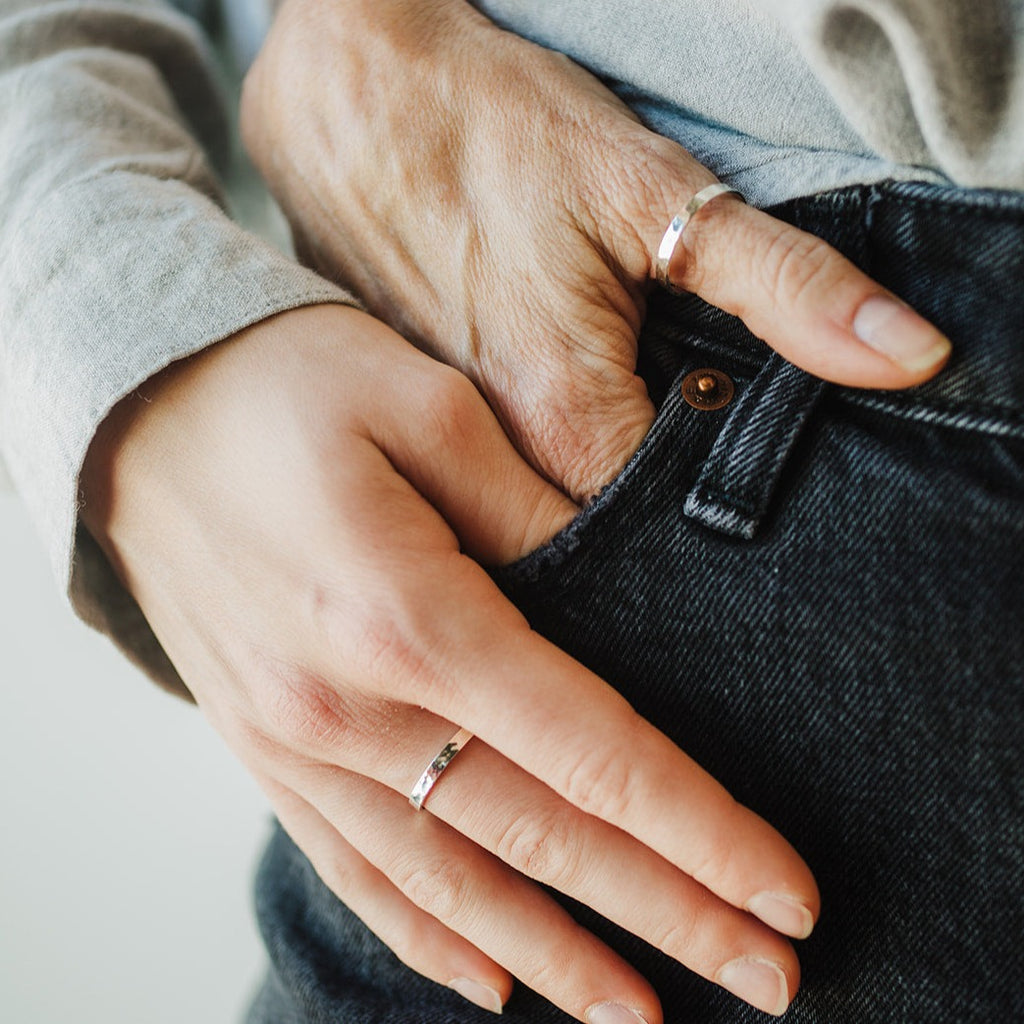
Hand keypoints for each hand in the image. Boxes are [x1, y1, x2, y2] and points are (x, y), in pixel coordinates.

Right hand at [81, 305, 817, 1019]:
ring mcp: (297, 743)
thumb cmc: (289, 383)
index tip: (786, 893)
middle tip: (771, 980)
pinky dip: (429, 935)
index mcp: (405, 614)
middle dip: (667, 915)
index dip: (700, 832)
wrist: (141, 406)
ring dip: (558, 956)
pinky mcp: (266, 747)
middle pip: (539, 840)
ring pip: (451, 882)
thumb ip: (537, 515)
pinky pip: (359, 867)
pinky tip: (491, 985)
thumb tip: (621, 604)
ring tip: (647, 1019)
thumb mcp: (432, 407)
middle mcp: (348, 708)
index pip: (590, 755)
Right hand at [241, 0, 951, 501]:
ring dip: (586, 500)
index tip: (739, 486)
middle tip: (674, 451)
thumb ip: (785, 286)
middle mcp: (487, 461)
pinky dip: (527, 472)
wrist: (349, 101)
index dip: (714, 525)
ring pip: (533, 523)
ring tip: (604, 429)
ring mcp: (436, 452)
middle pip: (596, 545)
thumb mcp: (653, 193)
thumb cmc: (494, 133)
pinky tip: (540, 421)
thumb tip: (905, 356)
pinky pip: (485, 489)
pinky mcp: (414, 430)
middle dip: (648, 525)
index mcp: (561, 419)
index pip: (665, 540)